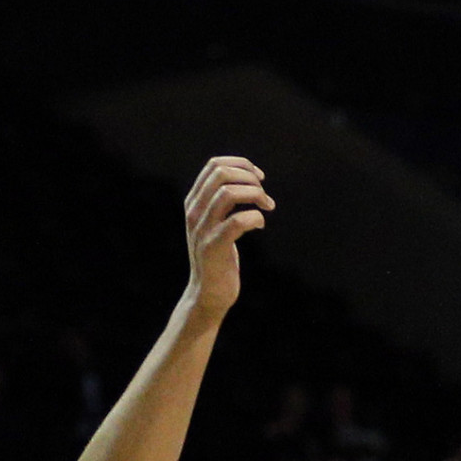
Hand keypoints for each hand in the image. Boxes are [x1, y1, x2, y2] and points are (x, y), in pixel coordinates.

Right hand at [182, 155, 272, 323]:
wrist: (208, 296)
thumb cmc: (217, 259)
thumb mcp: (214, 225)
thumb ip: (221, 202)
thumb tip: (248, 179)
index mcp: (193, 203)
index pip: (214, 165)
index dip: (241, 164)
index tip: (259, 178)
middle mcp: (194, 213)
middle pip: (221, 173)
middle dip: (249, 177)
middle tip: (264, 194)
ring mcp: (202, 229)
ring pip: (228, 192)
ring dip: (255, 194)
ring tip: (267, 206)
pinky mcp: (214, 247)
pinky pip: (237, 220)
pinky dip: (255, 218)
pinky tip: (261, 225)